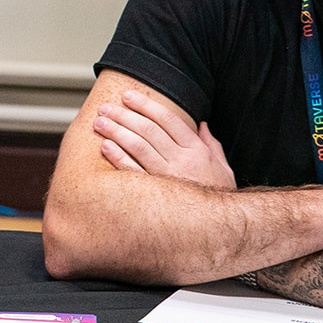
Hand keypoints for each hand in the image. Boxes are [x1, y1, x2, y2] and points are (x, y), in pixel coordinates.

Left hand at [93, 88, 234, 189]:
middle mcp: (181, 160)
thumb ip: (212, 144)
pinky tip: (105, 147)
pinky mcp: (156, 194)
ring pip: (138, 147)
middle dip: (124, 115)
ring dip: (116, 132)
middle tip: (106, 108)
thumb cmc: (219, 196)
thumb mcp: (222, 167)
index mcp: (196, 150)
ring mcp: (167, 177)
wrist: (218, 226)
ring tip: (100, 122)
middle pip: (148, 130)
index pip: (167, 119)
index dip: (146, 105)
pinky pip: (133, 173)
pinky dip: (118, 158)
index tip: (128, 96)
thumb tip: (202, 124)